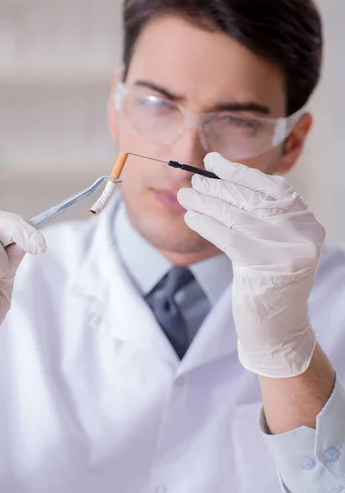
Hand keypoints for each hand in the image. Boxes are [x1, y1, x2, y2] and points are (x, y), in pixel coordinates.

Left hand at [177, 153, 325, 377]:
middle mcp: (302, 233)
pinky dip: (205, 223)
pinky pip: (227, 236)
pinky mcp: (264, 265)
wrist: (279, 330)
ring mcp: (286, 249)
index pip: (272, 187)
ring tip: (185, 196)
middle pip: (252, 199)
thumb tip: (219, 183)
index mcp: (307, 224)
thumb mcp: (275, 245)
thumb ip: (261, 217)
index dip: (240, 172)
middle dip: (217, 187)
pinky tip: (190, 217)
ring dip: (205, 203)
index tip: (214, 162)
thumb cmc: (270, 285)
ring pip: (236, 215)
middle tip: (193, 181)